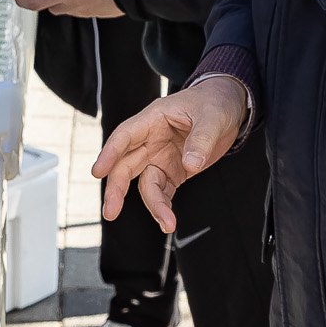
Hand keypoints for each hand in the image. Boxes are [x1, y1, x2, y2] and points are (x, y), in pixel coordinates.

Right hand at [92, 78, 246, 231]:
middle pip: (126, 165)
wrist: (227, 108)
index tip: (98, 171)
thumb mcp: (212, 116)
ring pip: (146, 184)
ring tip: (166, 223)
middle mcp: (151, 140)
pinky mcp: (172, 171)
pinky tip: (169, 220)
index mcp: (154, 119)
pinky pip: (163, 191)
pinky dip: (164, 206)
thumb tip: (191, 164)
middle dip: (116, 189)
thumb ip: (202, 139)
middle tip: (111, 211)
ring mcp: (160, 157)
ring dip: (152, 205)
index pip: (125, 136)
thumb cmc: (213, 103)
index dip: (110, 153)